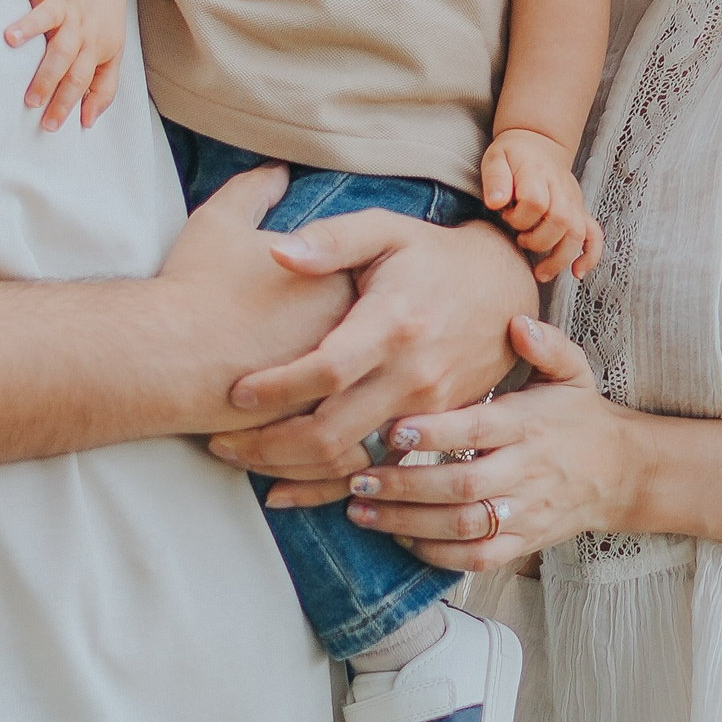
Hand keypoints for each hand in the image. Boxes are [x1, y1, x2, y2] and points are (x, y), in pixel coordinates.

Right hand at [0, 0, 123, 129]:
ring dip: (30, 26)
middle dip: (48, 78)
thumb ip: (103, 89)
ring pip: (48, 16)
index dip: (66, 102)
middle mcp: (79, 26)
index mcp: (93, 47)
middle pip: (64, 54)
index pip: (80, 79)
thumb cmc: (102, 23)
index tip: (50, 125)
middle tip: (31, 100)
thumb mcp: (111, 56)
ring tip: (10, 39)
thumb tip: (88, 122)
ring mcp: (64, 4)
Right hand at [156, 164, 355, 433]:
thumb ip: (256, 191)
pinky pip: (339, 454)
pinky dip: (330, 451)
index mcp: (340, 290)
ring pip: (364, 410)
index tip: (324, 299)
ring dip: (351, 409)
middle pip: (375, 354)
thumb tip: (276, 172)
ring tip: (325, 402)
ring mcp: (330, 393)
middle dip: (363, 356)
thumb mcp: (225, 219)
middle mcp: (349, 344)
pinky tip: (300, 432)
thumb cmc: (195, 286)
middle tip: (332, 354)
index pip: (370, 291)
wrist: (161, 355)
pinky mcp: (305, 432)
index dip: (352, 294)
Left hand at [206, 211, 535, 480]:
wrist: (502, 286)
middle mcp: (412, 375)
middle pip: (331, 431)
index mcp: (393, 323)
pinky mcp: (433, 429)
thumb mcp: (385, 230)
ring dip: (290, 471)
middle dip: (268, 444)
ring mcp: (426, 410)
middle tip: (218, 441)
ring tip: (242, 461)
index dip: (276, 388)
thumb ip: (331, 240)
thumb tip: (276, 251)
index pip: (326, 370)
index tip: (232, 393)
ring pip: (350, 463)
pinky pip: (376, 473)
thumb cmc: (431, 255)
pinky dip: (328, 490)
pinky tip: (287, 490)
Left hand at [319, 315, 639, 570]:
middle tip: (358, 479)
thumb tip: (517, 321)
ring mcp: (526, 511)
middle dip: (405, 485)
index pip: (479, 429)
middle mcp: (527, 470)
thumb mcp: (573, 369)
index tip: (393, 429)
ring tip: (362, 512)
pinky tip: (401, 539)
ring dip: (408, 523)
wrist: (621, 472)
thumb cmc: (579, 414)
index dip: (436, 431)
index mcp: (530, 423)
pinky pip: (478, 558)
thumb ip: (546, 344)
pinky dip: (438, 554)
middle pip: (463, 485)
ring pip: (464, 526)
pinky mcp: (525, 542)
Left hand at [480, 129, 602, 283]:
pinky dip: (590, 256)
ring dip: (560, 258)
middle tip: (520, 239)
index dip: (519, 217)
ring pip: (577, 233)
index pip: (535, 201)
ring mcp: (574, 201)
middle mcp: (560, 189)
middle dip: (537, 240)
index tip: (505, 215)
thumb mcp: (495, 158)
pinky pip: (594, 235)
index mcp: (537, 174)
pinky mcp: (580, 211)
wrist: (539, 142)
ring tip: (541, 273)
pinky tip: (577, 272)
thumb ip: (495, 179)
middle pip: (559, 221)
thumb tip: (495, 202)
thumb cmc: (513, 155)